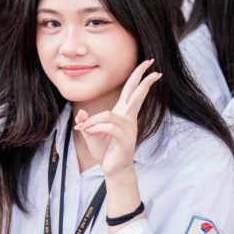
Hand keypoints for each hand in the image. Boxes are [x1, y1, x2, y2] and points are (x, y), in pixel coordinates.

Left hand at [73, 60, 161, 177]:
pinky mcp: (126, 140)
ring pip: (109, 115)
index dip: (140, 78)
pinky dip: (97, 129)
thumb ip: (86, 122)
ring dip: (93, 121)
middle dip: (142, 77)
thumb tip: (81, 114)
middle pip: (136, 94)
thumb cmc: (105, 150)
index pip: (132, 91)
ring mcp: (130, 129)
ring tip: (85, 129)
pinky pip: (110, 128)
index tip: (150, 66)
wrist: (112, 170)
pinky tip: (89, 133)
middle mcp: (129, 119)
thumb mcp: (90, 133)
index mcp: (123, 114)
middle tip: (151, 63)